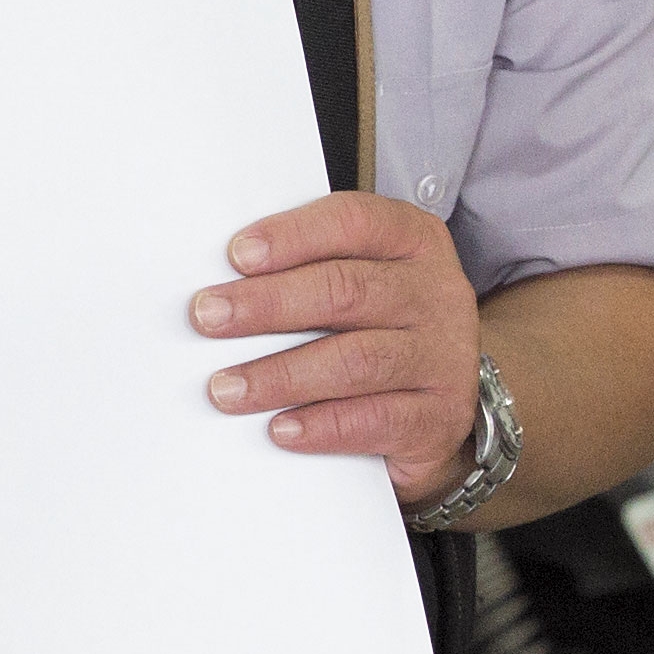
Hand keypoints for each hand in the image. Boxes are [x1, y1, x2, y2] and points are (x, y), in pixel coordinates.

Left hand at [193, 192, 482, 502]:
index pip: (355, 223)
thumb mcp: (361, 280)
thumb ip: (308, 270)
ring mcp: (444, 356)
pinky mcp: (439, 415)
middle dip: (269, 304)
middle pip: (349, 290)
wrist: (439, 402)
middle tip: (209, 318)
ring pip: (359, 360)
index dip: (294, 236)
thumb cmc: (380, 328)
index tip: (237, 256)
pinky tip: (280, 429)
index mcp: (414, 242)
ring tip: (227, 388)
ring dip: (283, 375)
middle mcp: (436, 293)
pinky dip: (322, 425)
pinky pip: (377, 420)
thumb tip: (224, 287)